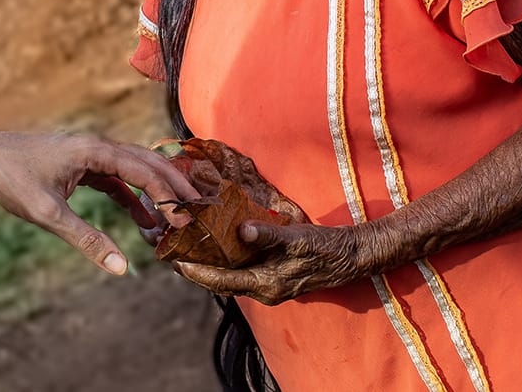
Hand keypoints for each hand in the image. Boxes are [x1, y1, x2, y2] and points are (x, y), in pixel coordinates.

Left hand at [0, 130, 200, 275]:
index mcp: (93, 150)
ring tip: (177, 221)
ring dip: (156, 192)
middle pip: (147, 163)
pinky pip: (117, 179)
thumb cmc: (10, 177)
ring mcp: (89, 154)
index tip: (188, 218)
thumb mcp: (47, 214)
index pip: (144, 169)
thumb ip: (86, 239)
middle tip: (200, 214)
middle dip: (174, 188)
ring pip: (134, 170)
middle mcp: (96, 147)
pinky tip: (144, 220)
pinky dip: (134, 197)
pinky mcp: (80, 165)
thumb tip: (120, 266)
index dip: (170, 194)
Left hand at [171, 217, 382, 304]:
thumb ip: (268, 235)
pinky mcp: (274, 277)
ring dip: (209, 265)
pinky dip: (226, 261)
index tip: (172, 259)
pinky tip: (218, 246)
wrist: (351, 256)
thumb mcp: (296, 239)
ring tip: (187, 248)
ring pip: (230, 278)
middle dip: (195, 269)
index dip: (195, 271)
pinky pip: (242, 272)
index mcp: (266, 285)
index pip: (220, 281)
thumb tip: (242, 231)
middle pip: (220, 282)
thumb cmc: (324, 247)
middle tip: (170, 252)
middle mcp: (264, 290)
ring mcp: (269, 285)